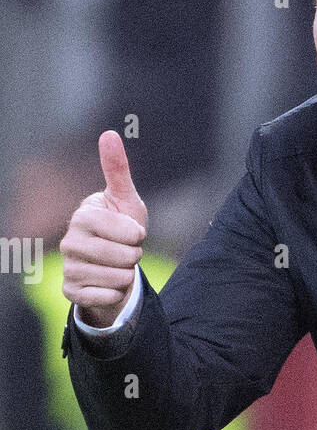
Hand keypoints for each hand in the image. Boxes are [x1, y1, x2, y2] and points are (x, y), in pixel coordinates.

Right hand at [60, 131, 147, 326]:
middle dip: (134, 256)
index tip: (134, 232)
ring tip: (119, 266)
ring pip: (115, 278)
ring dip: (126, 275)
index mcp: (83, 216)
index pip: (122, 229)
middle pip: (119, 256)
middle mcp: (70, 241)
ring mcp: (69, 267)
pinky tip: (110, 285)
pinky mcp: (71, 291)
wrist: (116, 265)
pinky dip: (115, 293)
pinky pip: (103, 296)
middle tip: (128, 252)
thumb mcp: (126, 200)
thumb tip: (109, 133)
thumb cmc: (122, 228)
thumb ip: (118, 170)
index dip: (135, 233)